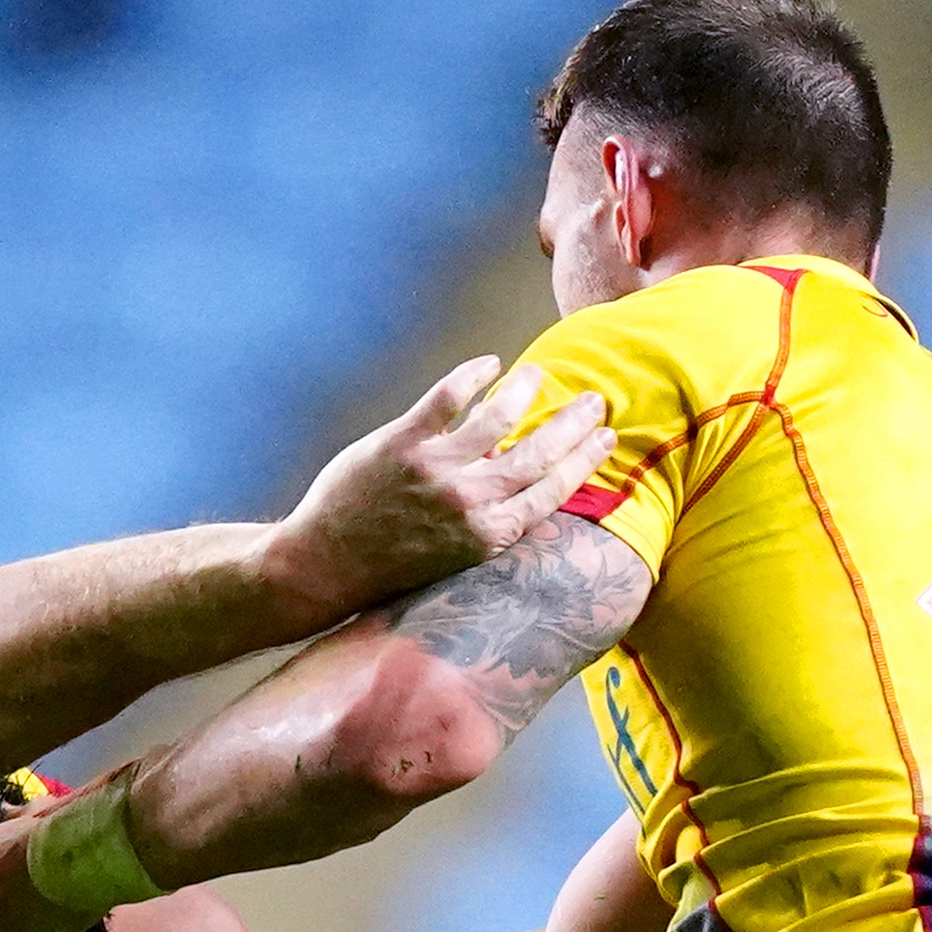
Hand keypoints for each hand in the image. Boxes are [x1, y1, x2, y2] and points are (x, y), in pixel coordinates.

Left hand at [264, 355, 619, 623]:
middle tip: (592, 400)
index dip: (583, 460)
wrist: (326, 566)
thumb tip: (511, 471)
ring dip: (525, 391)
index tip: (605, 437)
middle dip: (571, 423)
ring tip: (537, 376)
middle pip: (537, 452)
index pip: (552, 490)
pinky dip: (474, 376)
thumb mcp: (454, 554)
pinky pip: (449, 398)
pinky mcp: (402, 443)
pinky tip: (488, 365)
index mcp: (489, 534)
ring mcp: (436, 470)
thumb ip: (488, 518)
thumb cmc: (390, 564)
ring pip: (499, 417)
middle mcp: (470, 502)